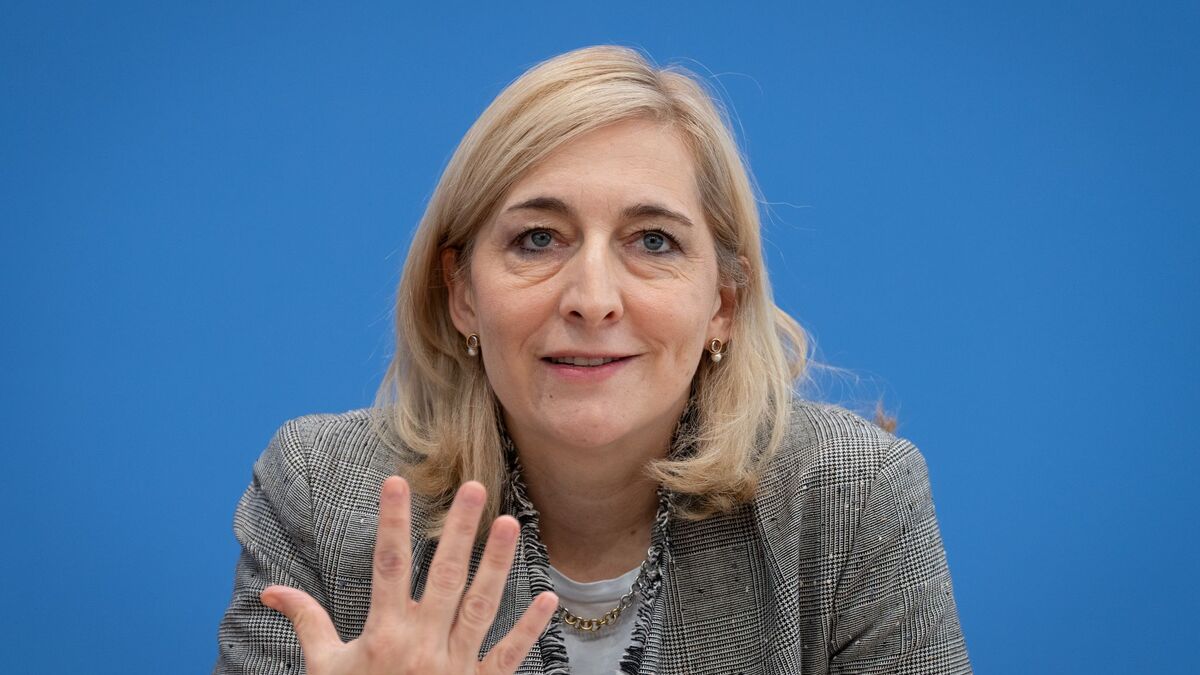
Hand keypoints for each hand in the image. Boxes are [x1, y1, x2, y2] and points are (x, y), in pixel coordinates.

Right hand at [260, 477, 557, 673]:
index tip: (395, 482)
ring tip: (509, 524)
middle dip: (459, 530)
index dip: (391, 522)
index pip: (388, 565)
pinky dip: (528, 629)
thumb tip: (271, 590)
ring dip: (496, 564)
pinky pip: (507, 655)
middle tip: (476, 487)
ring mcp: (454, 665)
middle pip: (445, 576)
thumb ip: (307, 622)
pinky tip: (547, 598)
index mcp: (384, 633)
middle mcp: (422, 644)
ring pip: (481, 606)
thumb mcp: (325, 668)